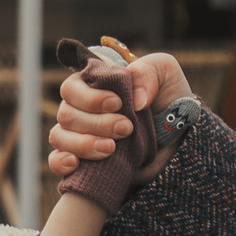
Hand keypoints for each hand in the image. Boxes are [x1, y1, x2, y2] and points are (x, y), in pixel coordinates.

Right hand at [49, 52, 194, 183]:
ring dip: (82, 143)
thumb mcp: (167, 73)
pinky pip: (55, 161)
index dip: (89, 97)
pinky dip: (61, 162)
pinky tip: (77, 164)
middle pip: (66, 113)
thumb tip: (134, 98)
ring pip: (59, 136)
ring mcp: (80, 136)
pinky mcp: (83, 163)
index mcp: (94, 86)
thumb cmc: (170, 100)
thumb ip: (149, 71)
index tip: (118, 104)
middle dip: (96, 123)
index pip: (72, 87)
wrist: (180, 140)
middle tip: (126, 128)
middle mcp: (82, 110)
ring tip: (111, 149)